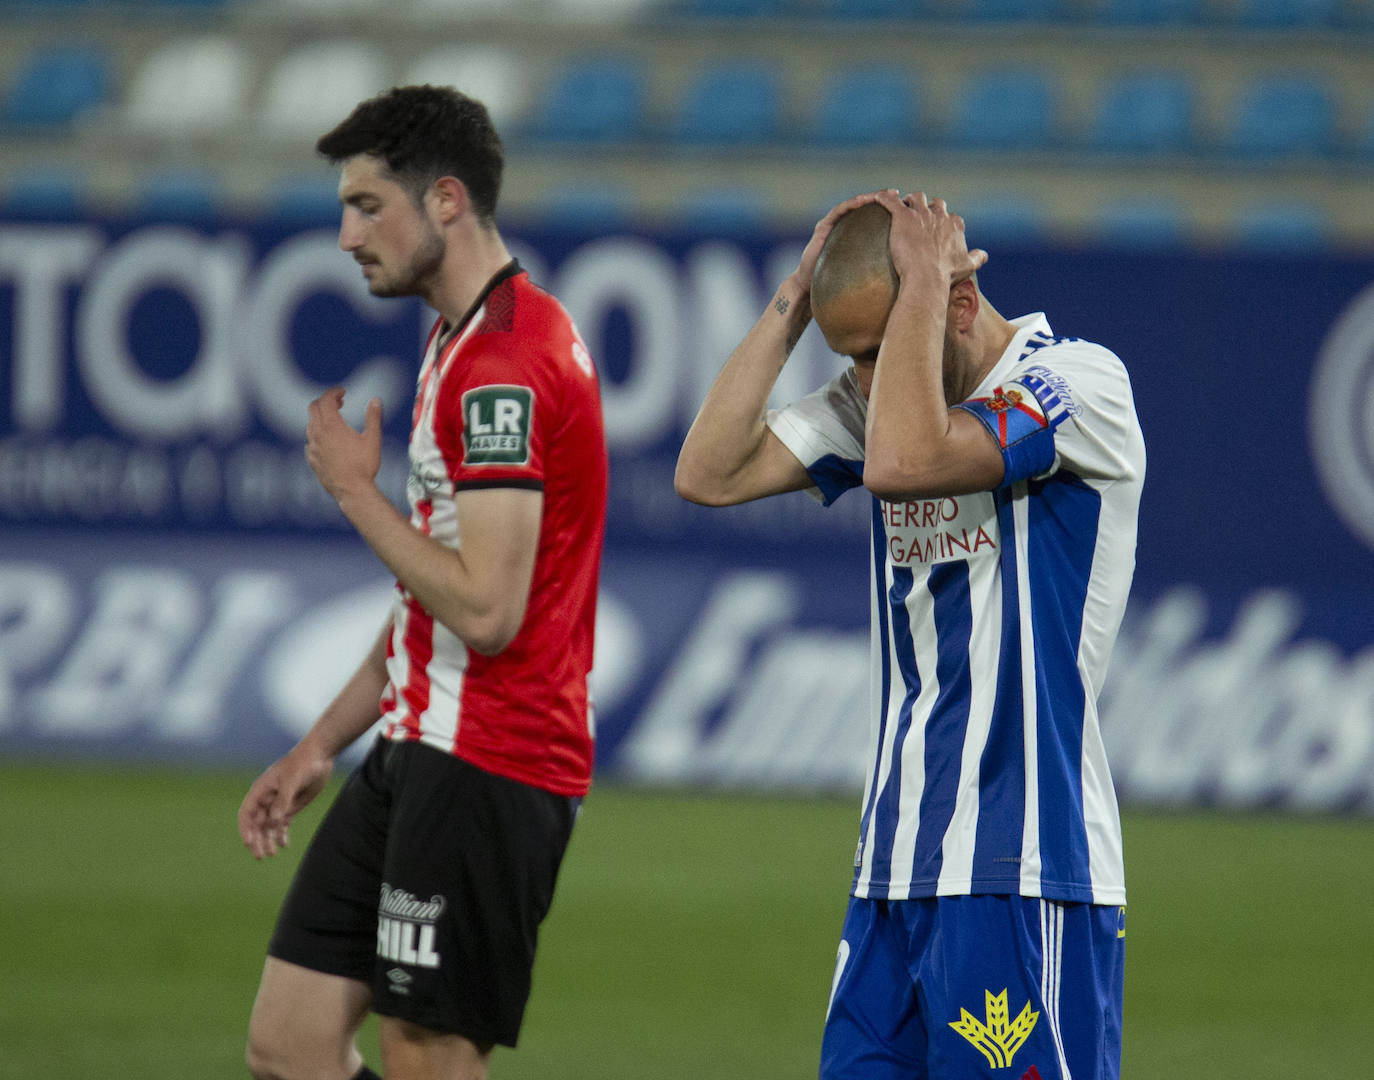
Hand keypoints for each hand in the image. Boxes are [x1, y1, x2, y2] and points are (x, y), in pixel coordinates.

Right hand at [237, 744, 333, 859]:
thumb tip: (273, 821)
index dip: (245, 828)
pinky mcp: (291, 806)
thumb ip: (283, 800)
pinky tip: (284, 844)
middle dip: (257, 840)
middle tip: (260, 856)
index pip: (247, 813)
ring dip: (268, 840)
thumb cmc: (303, 763)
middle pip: (257, 823)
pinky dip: (281, 834)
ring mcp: (279, 803)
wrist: (320, 755)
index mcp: (261, 790)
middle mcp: (267, 799)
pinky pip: (283, 824)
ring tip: (272, 854)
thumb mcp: (292, 780)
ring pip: (269, 826)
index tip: (249, 842)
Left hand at [305, 388, 382, 500]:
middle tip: (339, 404)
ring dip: (321, 418)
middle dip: (325, 402)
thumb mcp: (373, 439)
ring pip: (310, 424)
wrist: (352, 491)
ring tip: (335, 421)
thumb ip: (373, 417)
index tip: (343, 392)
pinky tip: (329, 441)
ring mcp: (312, 447)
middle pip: (313, 408)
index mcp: (332, 426)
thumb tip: (376, 400)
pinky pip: (310, 441)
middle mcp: (318, 433)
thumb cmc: (364, 465)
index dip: (334, 392)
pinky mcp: (311, 459)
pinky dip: (318, 435)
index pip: (326, 399)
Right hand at [791, 189, 893, 293]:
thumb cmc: (837, 283)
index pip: (873, 216)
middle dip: (880, 198)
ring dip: (866, 197)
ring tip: (881, 194)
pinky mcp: (823, 227)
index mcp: (854, 235)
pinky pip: (838, 211)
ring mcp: (832, 225)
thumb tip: (902, 269)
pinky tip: (861, 200)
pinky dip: (850, 204)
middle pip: (864, 208)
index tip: (903, 204)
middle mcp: (843, 226)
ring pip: (852, 205)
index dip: (888, 209)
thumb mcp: (863, 272)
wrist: (811, 288)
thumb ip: (876, 265)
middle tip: (896, 193)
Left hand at [875, 189, 988, 289]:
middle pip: (934, 203)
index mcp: (954, 225)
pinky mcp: (903, 217)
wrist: (927, 278)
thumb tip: (983, 255)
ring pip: (916, 197)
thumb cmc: (946, 275)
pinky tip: (878, 199)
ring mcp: (921, 214)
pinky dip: (884, 198)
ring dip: (909, 201)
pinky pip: (891, 201)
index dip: (942, 221)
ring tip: (901, 208)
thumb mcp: (967, 266)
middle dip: (927, 208)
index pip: (950, 216)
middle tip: (917, 218)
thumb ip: (976, 258)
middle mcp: (939, 216)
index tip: (935, 230)